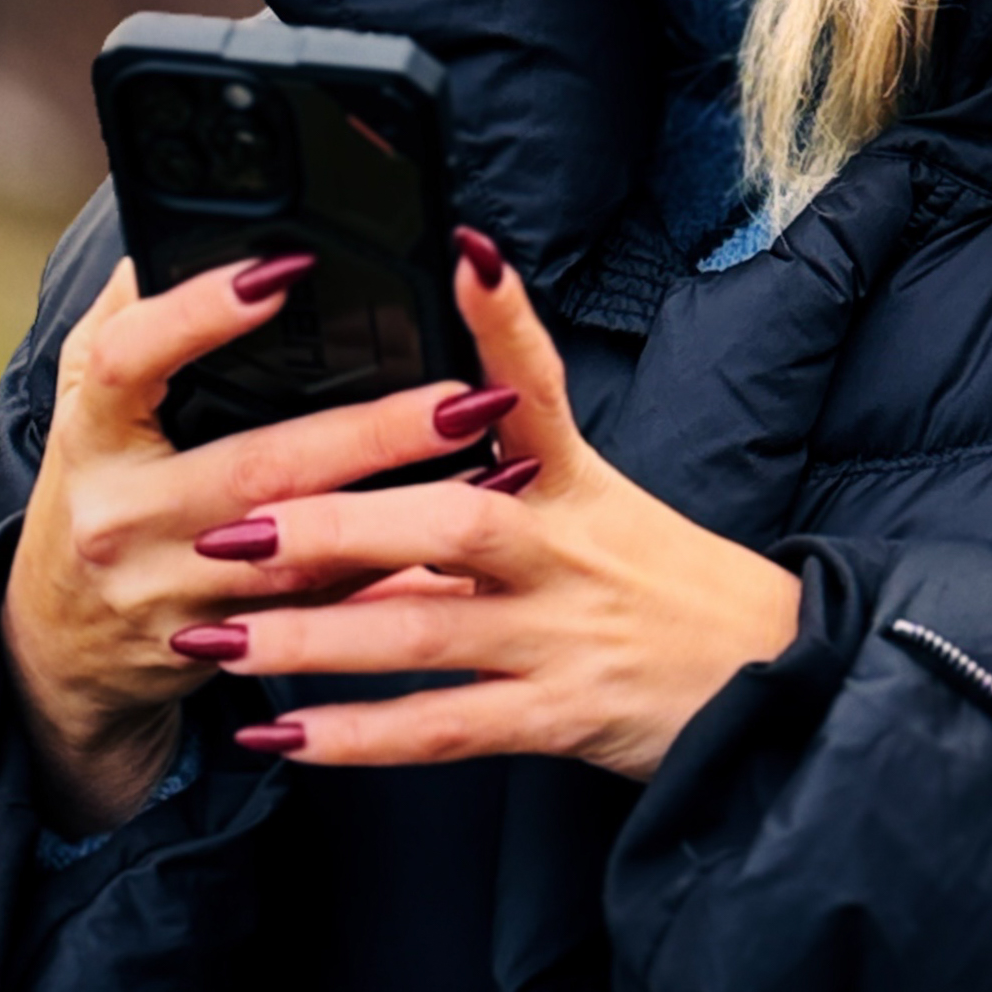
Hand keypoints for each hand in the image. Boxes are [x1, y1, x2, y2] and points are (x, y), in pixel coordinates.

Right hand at [1, 253, 526, 831]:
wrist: (64, 649)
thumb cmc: (94, 495)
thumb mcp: (83, 406)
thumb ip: (124, 320)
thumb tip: (171, 233)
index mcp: (90, 438)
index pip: (130, 363)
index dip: (199, 316)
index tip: (281, 273)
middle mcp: (126, 519)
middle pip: (256, 469)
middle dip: (369, 434)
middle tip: (461, 394)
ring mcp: (175, 593)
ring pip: (307, 553)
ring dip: (408, 508)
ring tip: (491, 457)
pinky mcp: (229, 644)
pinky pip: (327, 606)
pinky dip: (401, 571)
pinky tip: (467, 538)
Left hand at [212, 239, 803, 782]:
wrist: (774, 677)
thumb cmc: (663, 583)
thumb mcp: (601, 504)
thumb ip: (503, 477)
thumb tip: (399, 437)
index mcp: (578, 481)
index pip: (542, 383)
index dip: (504, 322)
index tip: (462, 255)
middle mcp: (568, 550)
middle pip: (451, 521)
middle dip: (336, 523)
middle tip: (235, 523)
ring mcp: (563, 635)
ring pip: (426, 632)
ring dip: (314, 638)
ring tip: (217, 637)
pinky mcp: (560, 716)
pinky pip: (447, 728)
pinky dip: (361, 737)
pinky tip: (285, 736)